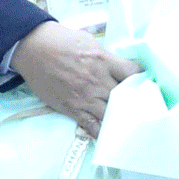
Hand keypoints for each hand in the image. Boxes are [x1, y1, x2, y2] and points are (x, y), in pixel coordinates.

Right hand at [9, 21, 138, 136]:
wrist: (32, 48)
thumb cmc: (62, 41)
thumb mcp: (90, 43)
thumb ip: (107, 58)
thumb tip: (121, 69)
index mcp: (104, 61)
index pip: (133, 73)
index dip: (143, 79)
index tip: (147, 83)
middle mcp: (97, 81)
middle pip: (125, 97)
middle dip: (135, 103)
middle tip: (143, 108)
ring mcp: (84, 96)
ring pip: (111, 115)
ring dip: (121, 120)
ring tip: (131, 124)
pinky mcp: (71, 108)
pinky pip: (91, 126)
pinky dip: (102, 133)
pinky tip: (111, 137)